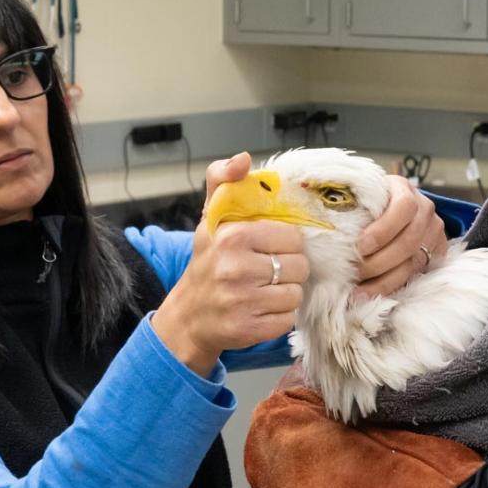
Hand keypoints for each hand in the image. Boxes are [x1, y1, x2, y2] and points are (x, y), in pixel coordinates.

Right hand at [153, 153, 309, 375]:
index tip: (270, 249)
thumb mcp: (211, 218)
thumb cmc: (207, 263)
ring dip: (285, 294)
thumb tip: (244, 159)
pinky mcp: (249, 328)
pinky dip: (279, 316)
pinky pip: (288, 319)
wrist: (189, 316)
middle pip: (299, 266)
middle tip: (268, 272)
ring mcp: (242, 301)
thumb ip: (223, 181)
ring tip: (264, 290)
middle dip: (288, 270)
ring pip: (296, 293)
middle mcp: (235, 268)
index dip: (285, 244)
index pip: (292, 237)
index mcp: (232, 236)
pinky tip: (261, 309)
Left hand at [354, 175, 446, 299]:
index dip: (383, 229)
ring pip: (413, 262)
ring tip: (358, 292)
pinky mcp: (436, 253)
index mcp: (404, 189)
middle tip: (354, 272)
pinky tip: (370, 294)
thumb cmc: (370, 203)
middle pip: (409, 241)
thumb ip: (346, 201)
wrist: (396, 210)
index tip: (361, 245)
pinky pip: (415, 275)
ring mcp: (433, 232)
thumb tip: (313, 205)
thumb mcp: (360, 195)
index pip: (404, 207)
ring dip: (383, 280)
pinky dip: (391, 287)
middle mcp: (425, 210)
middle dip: (379, 262)